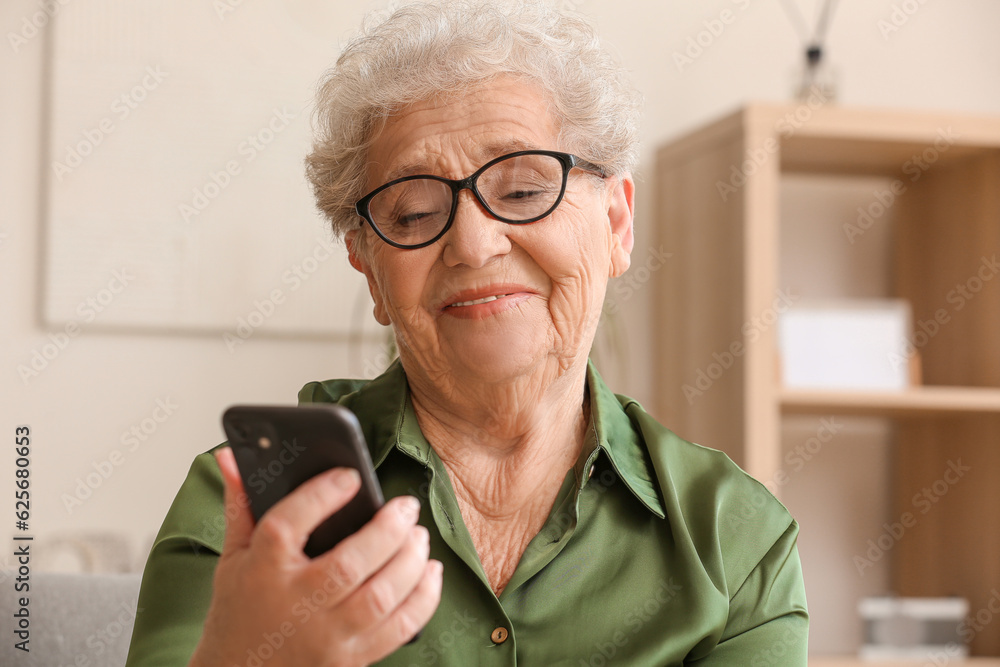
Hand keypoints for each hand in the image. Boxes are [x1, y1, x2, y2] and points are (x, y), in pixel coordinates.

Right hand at [188, 447, 442, 666]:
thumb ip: (241, 504)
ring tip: (419, 535)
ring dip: (410, 560)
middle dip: (388, 529)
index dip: (321, 495)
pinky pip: (400, 629)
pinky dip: (423, 598)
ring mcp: (325, 636)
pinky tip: (430, 572)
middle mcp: (295, 604)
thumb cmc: (239, 613)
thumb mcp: (233, 556)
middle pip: (350, 562)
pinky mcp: (350, 659)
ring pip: (381, 596)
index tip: (350, 476)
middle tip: (406, 506)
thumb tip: (233, 455)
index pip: (288, 524)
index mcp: (262, 571)